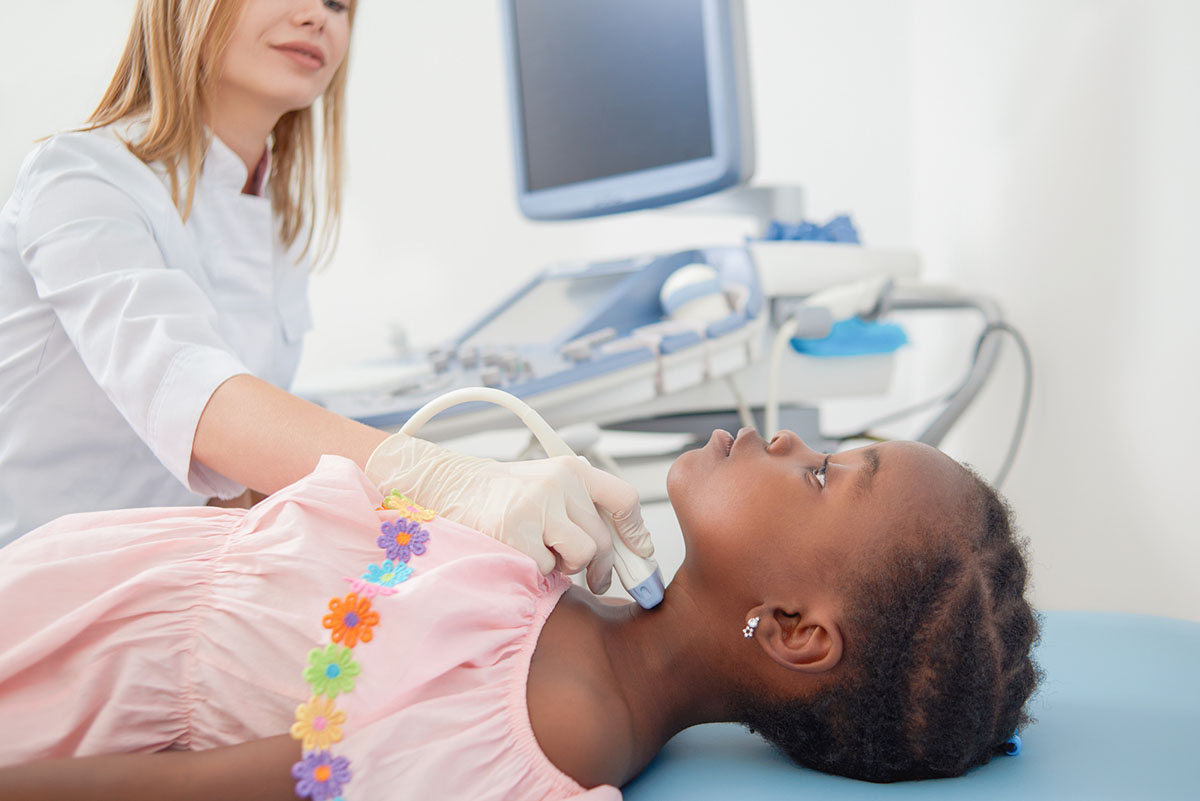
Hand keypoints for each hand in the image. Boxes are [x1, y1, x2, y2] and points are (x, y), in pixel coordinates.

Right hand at [365, 433, 653, 592]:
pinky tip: (518, 553)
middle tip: (596, 579)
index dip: (636, 532)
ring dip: (567, 566)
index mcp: (571, 469)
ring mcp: (537, 505)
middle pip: (603, 538)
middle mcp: (559, 482)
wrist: (446, 485)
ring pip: (581, 555)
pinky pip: (546, 568)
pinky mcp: (516, 529)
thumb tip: (623, 552)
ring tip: (544, 555)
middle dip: (603, 567)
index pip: (623, 499)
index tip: (642, 553)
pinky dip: (535, 570)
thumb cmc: (498, 493)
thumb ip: (579, 509)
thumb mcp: (545, 486)